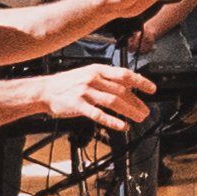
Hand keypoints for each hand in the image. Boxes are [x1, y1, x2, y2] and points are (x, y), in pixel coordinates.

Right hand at [41, 59, 159, 132]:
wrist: (44, 90)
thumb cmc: (67, 83)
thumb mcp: (88, 73)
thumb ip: (106, 79)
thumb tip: (128, 85)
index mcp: (98, 70)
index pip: (124, 74)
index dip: (140, 82)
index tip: (152, 89)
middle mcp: (93, 79)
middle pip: (121, 91)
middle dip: (137, 102)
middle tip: (146, 111)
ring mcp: (85, 92)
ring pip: (114, 102)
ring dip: (129, 111)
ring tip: (138, 118)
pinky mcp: (78, 105)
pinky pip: (98, 114)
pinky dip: (112, 121)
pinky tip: (121, 125)